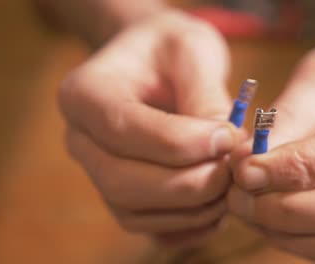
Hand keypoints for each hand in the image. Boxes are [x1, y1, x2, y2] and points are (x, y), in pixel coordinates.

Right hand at [60, 10, 242, 245]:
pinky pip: (149, 228)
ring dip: (191, 209)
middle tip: (233, 170)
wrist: (156, 63)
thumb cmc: (172, 49)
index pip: (123, 128)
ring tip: (231, 185)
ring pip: (134, 212)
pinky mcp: (123, 196)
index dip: (178, 143)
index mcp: (85, 94)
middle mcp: (82, 140)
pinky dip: (187, 226)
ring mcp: (98, 173)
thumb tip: (224, 149)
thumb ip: (206, 99)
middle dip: (187, 184)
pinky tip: (217, 206)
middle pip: (122, 181)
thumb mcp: (193, 51)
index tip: (227, 137)